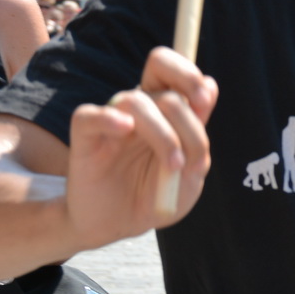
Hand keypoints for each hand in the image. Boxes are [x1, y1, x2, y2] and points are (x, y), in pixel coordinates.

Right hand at [64, 47, 216, 246]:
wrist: (119, 226)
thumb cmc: (156, 198)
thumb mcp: (190, 174)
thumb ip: (200, 135)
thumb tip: (209, 85)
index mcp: (164, 109)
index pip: (169, 67)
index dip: (189, 75)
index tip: (204, 102)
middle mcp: (138, 108)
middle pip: (158, 77)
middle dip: (186, 114)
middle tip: (197, 151)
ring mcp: (111, 121)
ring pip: (134, 101)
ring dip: (164, 135)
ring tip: (173, 167)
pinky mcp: (85, 139)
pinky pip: (88, 115)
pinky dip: (108, 118)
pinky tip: (125, 130)